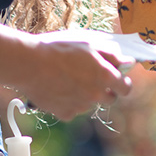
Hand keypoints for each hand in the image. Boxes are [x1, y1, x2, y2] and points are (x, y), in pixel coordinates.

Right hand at [13, 30, 132, 119]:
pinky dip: (69, 102)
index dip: (122, 82)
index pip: (126, 88)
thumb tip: (127, 62)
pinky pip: (73, 110)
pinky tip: (58, 88)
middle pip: (110, 99)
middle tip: (91, 78)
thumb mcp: (89, 42)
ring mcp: (81, 106)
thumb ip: (112, 53)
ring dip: (85, 95)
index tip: (116, 78)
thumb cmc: (59, 48)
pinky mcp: (65, 113)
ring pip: (90, 104)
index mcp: (105, 76)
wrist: (28, 63)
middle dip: (105, 90)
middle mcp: (96, 94)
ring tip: (68, 79)